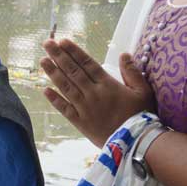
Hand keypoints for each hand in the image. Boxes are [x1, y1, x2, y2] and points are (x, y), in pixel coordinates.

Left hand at [40, 39, 155, 146]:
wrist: (137, 144)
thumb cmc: (142, 116)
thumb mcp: (143, 92)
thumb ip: (132, 72)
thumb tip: (124, 54)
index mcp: (108, 85)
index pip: (87, 64)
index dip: (74, 52)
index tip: (63, 41)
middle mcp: (93, 94)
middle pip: (73, 71)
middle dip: (59, 56)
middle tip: (47, 43)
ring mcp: (85, 108)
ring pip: (66, 87)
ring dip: (53, 73)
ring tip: (42, 60)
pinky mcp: (80, 122)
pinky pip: (64, 109)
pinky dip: (54, 99)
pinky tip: (45, 90)